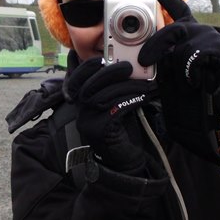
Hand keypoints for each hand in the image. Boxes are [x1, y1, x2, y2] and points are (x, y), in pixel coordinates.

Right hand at [64, 58, 156, 173]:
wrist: (125, 161)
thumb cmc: (122, 129)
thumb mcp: (114, 104)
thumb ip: (113, 88)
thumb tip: (127, 64)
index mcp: (82, 103)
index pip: (75, 81)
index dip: (85, 68)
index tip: (101, 58)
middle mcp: (81, 112)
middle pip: (87, 87)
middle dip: (108, 73)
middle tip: (128, 67)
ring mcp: (88, 123)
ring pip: (102, 98)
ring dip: (126, 87)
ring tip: (144, 85)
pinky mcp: (100, 132)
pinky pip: (114, 110)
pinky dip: (131, 100)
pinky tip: (143, 97)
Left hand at [136, 0, 219, 164]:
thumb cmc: (200, 72)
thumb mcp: (178, 59)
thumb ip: (165, 52)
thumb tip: (145, 55)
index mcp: (187, 26)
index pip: (173, 4)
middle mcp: (196, 27)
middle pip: (170, 30)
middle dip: (154, 46)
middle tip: (144, 60)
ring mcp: (206, 35)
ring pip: (180, 50)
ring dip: (178, 71)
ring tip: (185, 81)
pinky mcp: (215, 46)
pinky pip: (192, 59)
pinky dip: (189, 74)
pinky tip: (195, 79)